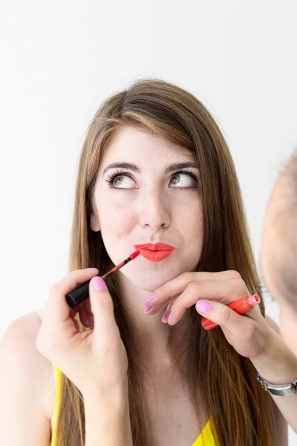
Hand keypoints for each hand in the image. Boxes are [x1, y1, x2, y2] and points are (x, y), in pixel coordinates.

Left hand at [36, 269, 127, 401]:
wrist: (104, 393)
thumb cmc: (107, 370)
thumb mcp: (109, 335)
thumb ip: (102, 305)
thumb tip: (96, 281)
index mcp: (55, 336)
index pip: (58, 293)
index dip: (76, 278)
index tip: (95, 272)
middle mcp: (45, 336)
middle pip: (57, 296)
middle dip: (79, 288)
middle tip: (100, 288)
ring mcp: (47, 338)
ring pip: (60, 303)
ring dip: (80, 299)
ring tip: (97, 312)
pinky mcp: (53, 338)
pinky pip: (62, 313)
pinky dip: (78, 309)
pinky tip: (91, 318)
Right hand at [144, 270, 268, 357]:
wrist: (260, 337)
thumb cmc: (253, 338)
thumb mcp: (243, 333)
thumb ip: (224, 317)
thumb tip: (200, 305)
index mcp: (233, 286)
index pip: (197, 288)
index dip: (179, 303)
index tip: (170, 321)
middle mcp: (226, 278)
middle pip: (188, 279)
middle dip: (166, 292)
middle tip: (148, 306)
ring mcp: (220, 279)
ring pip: (186, 281)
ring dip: (167, 294)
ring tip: (151, 308)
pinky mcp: (214, 285)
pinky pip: (190, 287)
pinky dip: (175, 297)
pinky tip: (166, 310)